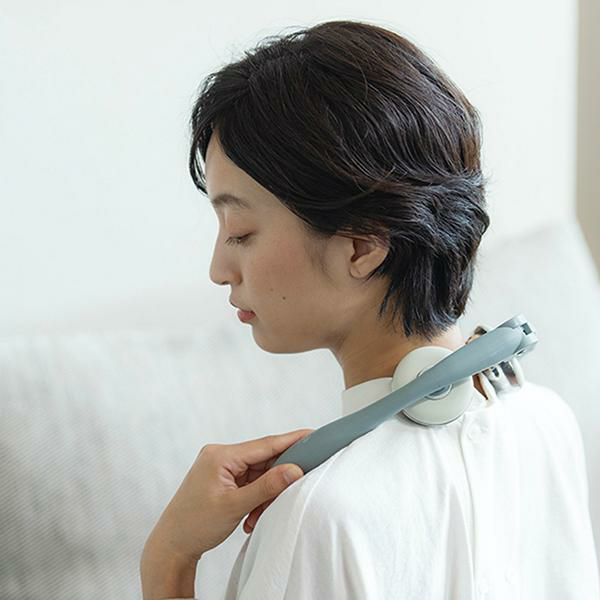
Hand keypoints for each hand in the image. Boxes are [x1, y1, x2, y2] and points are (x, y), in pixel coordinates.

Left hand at [143, 428, 313, 563]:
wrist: (171, 545)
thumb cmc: (194, 525)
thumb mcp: (235, 506)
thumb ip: (267, 486)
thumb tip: (294, 469)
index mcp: (221, 455)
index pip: (265, 444)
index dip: (292, 440)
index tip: (313, 435)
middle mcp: (221, 456)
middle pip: (264, 460)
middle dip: (277, 480)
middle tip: (290, 493)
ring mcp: (222, 467)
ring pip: (259, 474)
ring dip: (265, 495)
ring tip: (257, 516)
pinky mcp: (223, 479)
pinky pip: (250, 483)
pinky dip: (256, 498)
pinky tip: (251, 516)